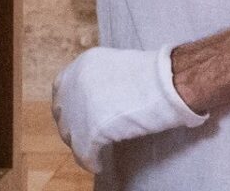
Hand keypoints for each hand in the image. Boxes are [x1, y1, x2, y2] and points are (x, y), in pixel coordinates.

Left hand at [51, 46, 208, 173]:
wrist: (167, 83)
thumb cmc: (154, 75)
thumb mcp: (116, 67)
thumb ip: (100, 82)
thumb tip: (99, 101)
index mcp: (82, 65)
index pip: (62, 89)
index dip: (70, 106)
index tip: (79, 116)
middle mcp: (74, 84)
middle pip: (62, 113)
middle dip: (73, 126)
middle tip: (87, 136)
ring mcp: (79, 107)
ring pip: (70, 135)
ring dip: (81, 145)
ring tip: (94, 153)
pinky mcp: (89, 130)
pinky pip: (84, 153)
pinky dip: (91, 161)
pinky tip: (99, 164)